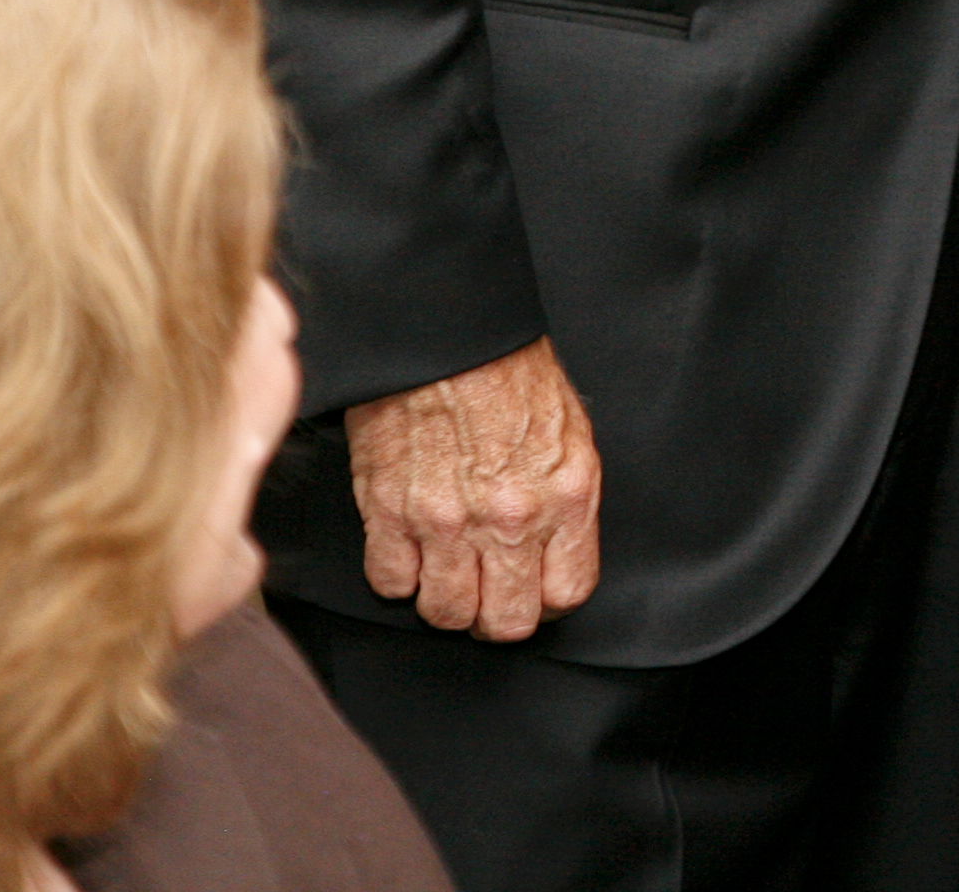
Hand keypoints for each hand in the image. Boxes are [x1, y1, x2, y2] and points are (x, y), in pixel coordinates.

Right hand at [344, 336, 604, 640]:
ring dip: (445, 599)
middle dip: (498, 614)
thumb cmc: (510, 373)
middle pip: (506, 621)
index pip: (568, 592)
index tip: (536, 590)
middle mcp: (511, 518)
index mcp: (566, 495)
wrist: (448, 337)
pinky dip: (398, 574)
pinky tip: (410, 549)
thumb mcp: (570, 432)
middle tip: (489, 593)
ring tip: (448, 571)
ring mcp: (446, 521)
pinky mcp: (389, 513)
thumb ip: (566, 498)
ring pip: (445, 613)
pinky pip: (390, 582)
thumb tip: (558, 545)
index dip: (549, 599)